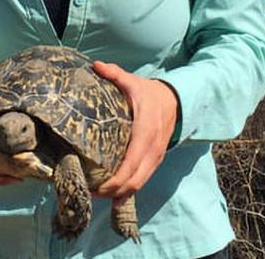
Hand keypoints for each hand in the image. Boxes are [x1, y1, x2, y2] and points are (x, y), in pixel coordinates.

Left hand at [92, 61, 178, 205]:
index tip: (96, 186)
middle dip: (112, 192)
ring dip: (120, 195)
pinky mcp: (155, 160)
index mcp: (146, 131)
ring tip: (97, 196)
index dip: (115, 180)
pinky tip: (114, 199)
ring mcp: (155, 156)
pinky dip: (129, 191)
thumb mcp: (133, 81)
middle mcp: (152, 148)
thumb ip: (114, 73)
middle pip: (134, 180)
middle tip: (89, 194)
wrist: (175, 100)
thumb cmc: (149, 92)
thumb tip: (95, 65)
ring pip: (139, 184)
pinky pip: (143, 180)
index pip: (131, 163)